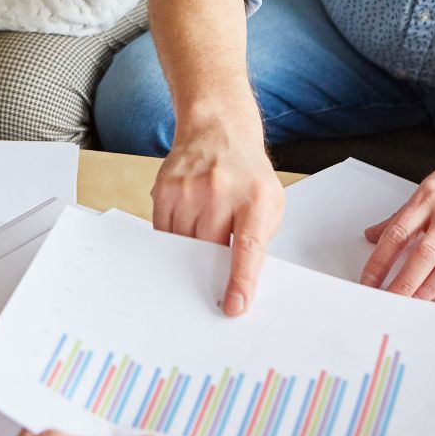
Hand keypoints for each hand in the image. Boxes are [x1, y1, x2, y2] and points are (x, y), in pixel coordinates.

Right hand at [150, 114, 283, 316]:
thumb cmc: (247, 173)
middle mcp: (221, 191)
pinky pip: (164, 231)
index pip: (247, 249)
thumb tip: (241, 282)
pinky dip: (174, 235)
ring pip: (181, 244)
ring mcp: (189, 188)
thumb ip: (259, 241)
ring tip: (204, 226)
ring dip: (190, 248)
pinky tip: (187, 219)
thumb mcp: (271, 203)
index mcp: (255, 198)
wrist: (218, 130)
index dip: (239, 281)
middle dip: (209, 264)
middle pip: (207, 249)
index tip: (233, 306)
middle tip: (213, 266)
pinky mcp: (165, 188)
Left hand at [359, 131, 434, 302]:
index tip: (368, 281)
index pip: (396, 234)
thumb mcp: (433, 183)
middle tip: (388, 302)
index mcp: (429, 196)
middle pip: (423, 255)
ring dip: (431, 290)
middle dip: (403, 283)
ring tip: (414, 305)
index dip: (379, 262)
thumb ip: (404, 213)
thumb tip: (374, 234)